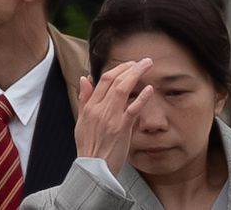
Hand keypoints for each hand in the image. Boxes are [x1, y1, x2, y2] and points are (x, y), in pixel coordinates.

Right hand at [74, 58, 153, 176]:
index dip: (117, 68)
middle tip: (143, 61)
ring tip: (147, 66)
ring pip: (123, 89)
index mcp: (89, 106)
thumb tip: (84, 78)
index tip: (129, 64)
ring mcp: (111, 117)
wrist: (93, 168)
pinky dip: (141, 97)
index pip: (103, 80)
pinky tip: (150, 88)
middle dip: (129, 67)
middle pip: (114, 80)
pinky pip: (133, 109)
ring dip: (136, 74)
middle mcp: (99, 108)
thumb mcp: (81, 120)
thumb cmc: (88, 145)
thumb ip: (84, 98)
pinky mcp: (122, 128)